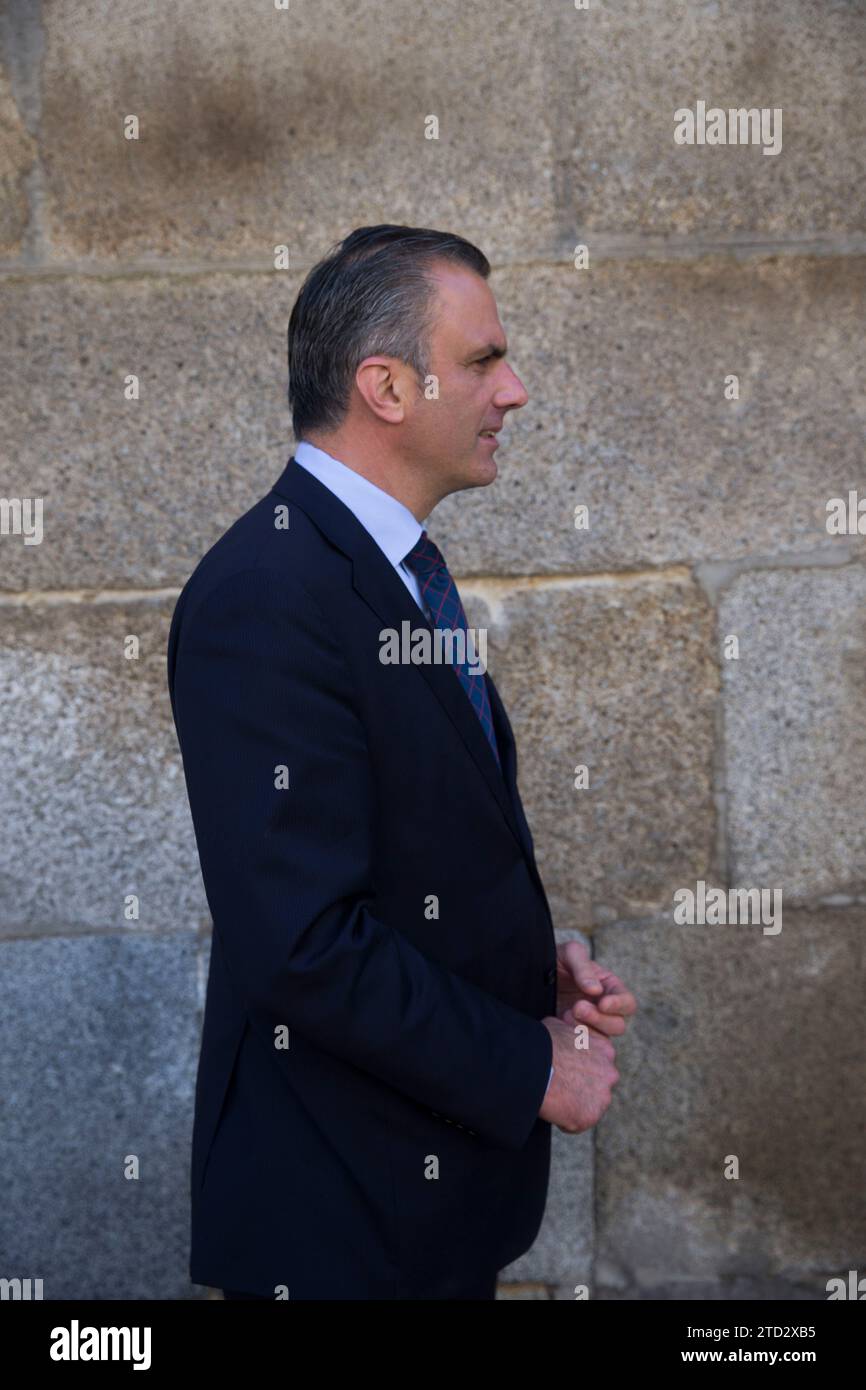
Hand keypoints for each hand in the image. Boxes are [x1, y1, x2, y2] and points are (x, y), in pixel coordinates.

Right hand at [539, 1014, 619, 1132]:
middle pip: (597, 1087)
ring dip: (575, 1105)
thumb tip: (566, 1036)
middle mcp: (610, 1073)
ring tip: (554, 1098)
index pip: (598, 1065)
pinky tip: (552, 1109)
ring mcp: (602, 1097)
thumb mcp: (561, 1026)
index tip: (565, 1071)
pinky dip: (565, 1120)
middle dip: (581, 1088)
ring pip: (590, 1106)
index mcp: (605, 1050)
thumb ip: (573, 1035)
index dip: (580, 1069)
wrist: (532, 1065)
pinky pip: (577, 1123)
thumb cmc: (542, 1044)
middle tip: (560, 1086)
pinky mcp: (590, 1117)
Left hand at [554, 939, 636, 1038]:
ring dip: (587, 1029)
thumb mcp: (570, 953)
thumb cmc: (555, 958)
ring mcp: (589, 1024)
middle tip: (577, 1008)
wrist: (531, 973)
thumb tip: (596, 990)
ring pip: (602, 1038)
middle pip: (618, 1025)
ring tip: (566, 1014)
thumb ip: (584, 968)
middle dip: (599, 1019)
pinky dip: (575, 1038)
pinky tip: (560, 1025)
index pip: (627, 1003)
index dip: (618, 1005)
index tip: (602, 1003)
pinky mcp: (573, 1035)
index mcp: (609, 988)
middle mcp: (603, 1008)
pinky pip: (583, 1046)